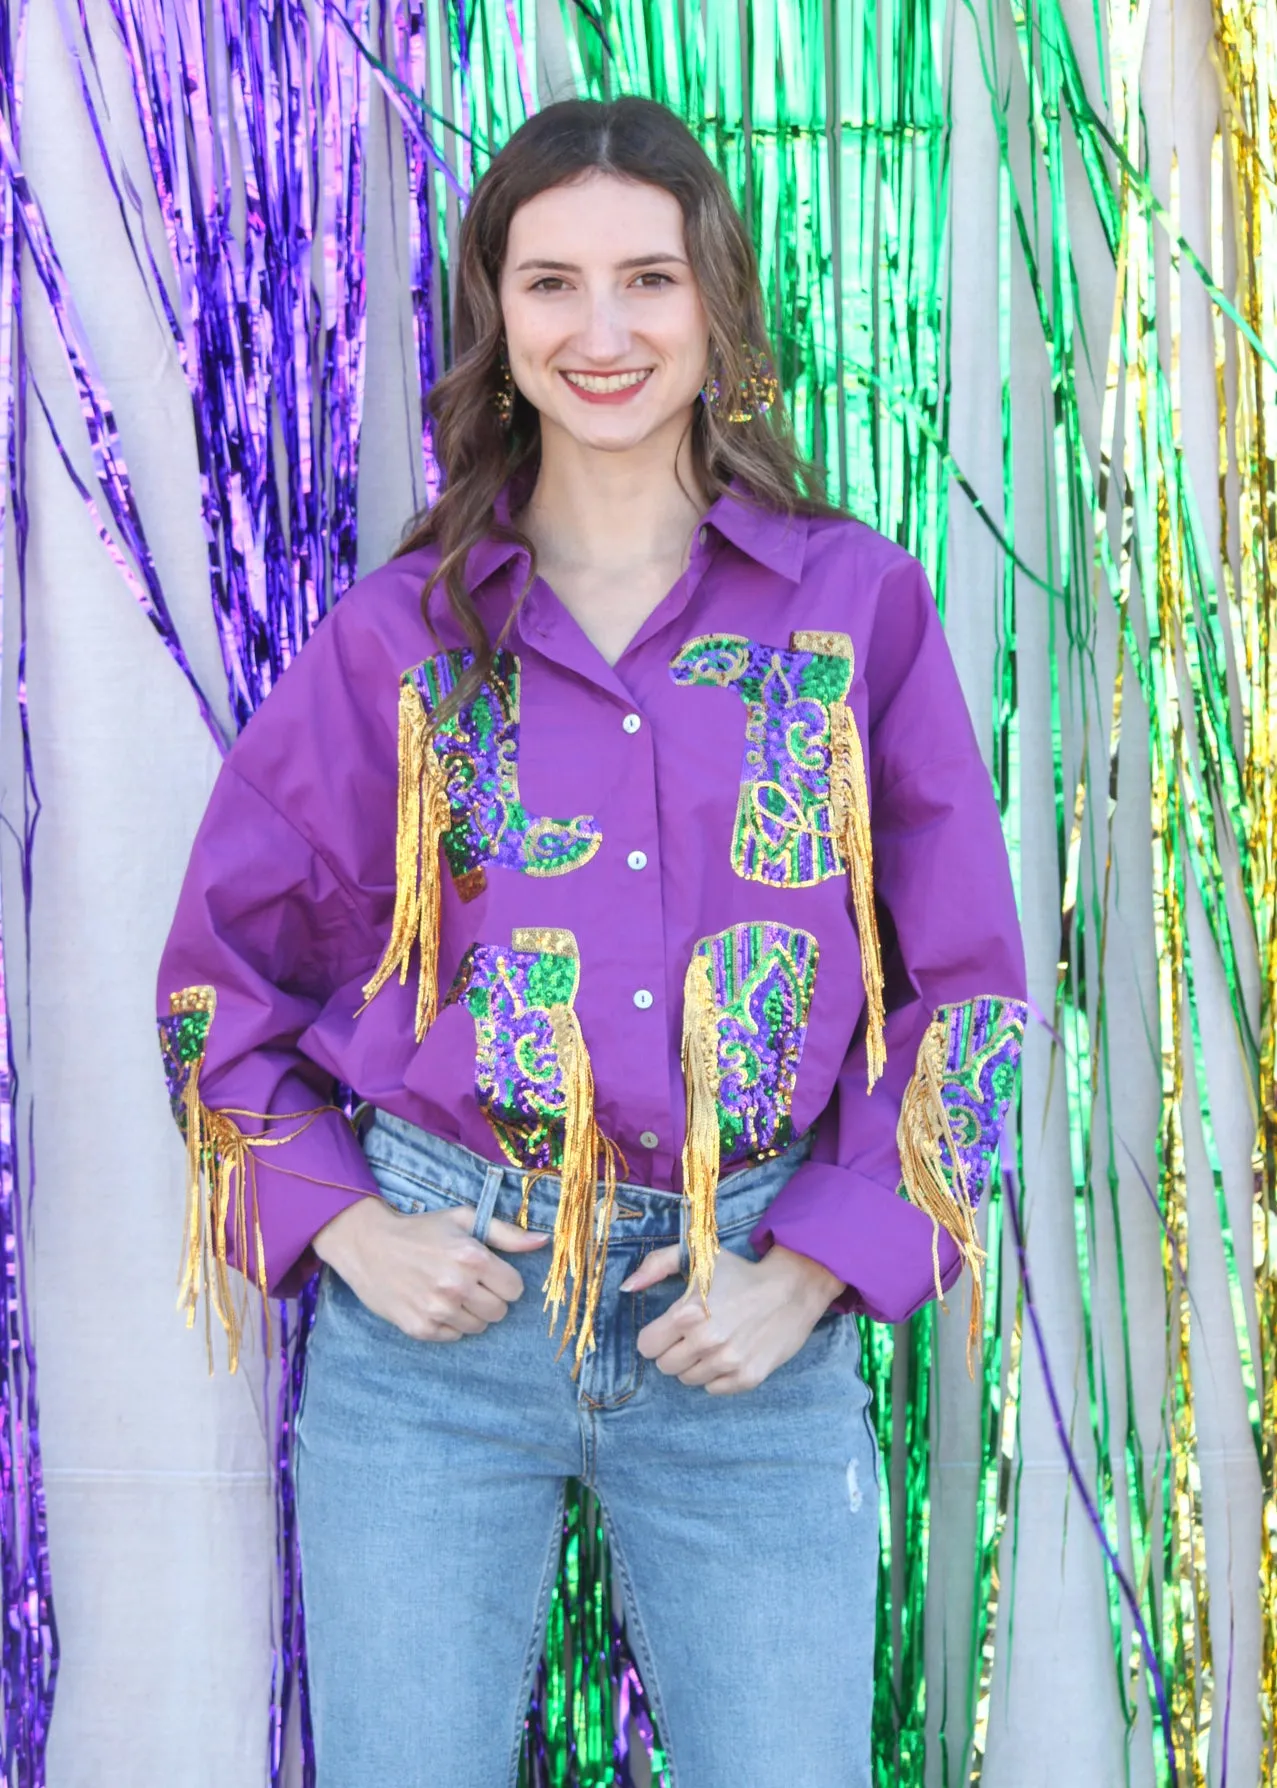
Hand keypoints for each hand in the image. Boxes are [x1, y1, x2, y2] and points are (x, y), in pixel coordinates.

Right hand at [312, 1196, 549, 1341]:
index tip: (487, 1272)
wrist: (369, 1245)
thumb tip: (544, 1242)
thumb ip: (507, 1234)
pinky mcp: (420, 1329)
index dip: (503, 1280)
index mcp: (472, 1258)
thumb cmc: (421, 1230)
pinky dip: (449, 1324)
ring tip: (448, 1291)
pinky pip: (454, 1337)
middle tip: (468, 1283)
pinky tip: (433, 1303)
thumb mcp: (465, 1220)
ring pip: (479, 1327)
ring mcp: (437, 1310)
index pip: (515, 1289)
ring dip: (470, 1312)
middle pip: (500, 1312)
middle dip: (490, 1298)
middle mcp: (456, 1286)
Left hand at [622, 1243, 845, 1394]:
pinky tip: (730, 1352)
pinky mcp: (747, 1378)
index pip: (647, 1346)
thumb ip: (656, 1266)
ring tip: (714, 1341)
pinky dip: (717, 1375)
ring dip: (695, 1363)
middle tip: (694, 1333)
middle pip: (665, 1366)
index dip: (656, 1336)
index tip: (671, 1327)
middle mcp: (707, 1342)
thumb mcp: (698, 1256)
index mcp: (688, 1314)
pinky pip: (713, 1389)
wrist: (791, 1289)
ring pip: (688, 1380)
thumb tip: (627, 1288)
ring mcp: (728, 1363)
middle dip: (674, 1350)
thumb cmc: (740, 1273)